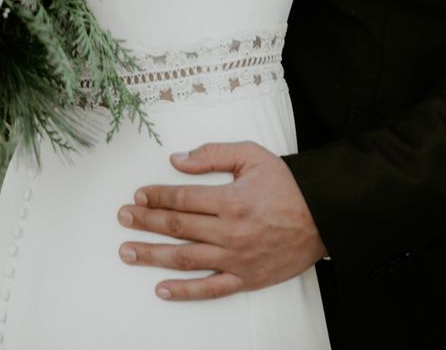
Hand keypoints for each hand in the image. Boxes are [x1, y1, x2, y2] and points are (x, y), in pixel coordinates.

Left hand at [117, 141, 326, 300]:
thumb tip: (177, 160)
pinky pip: (211, 288)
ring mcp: (237, 258)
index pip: (182, 199)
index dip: (156, 197)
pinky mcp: (247, 279)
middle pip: (178, 227)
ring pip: (186, 258)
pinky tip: (161, 288)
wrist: (322, 215)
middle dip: (146, 222)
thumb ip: (212, 154)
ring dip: (153, 255)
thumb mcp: (250, 155)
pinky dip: (185, 291)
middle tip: (123, 219)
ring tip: (127, 252)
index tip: (138, 196)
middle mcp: (230, 232)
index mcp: (230, 200)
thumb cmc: (287, 184)